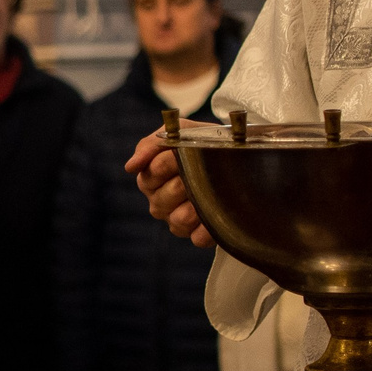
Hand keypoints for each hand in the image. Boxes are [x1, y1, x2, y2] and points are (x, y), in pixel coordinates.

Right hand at [127, 131, 214, 248]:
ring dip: (200, 204)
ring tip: (215, 190)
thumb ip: (152, 144)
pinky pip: (198, 238)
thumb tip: (130, 167)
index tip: (188, 151)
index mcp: (150, 178)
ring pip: (180, 220)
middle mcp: (159, 202)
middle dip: (187, 182)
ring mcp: (176, 220)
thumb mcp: (182, 132)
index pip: (152, 173)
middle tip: (206, 171)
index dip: (171, 161)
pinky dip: (211, 226)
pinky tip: (221, 211)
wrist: (242, 155)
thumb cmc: (206, 142)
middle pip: (164, 198)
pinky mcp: (196, 235)